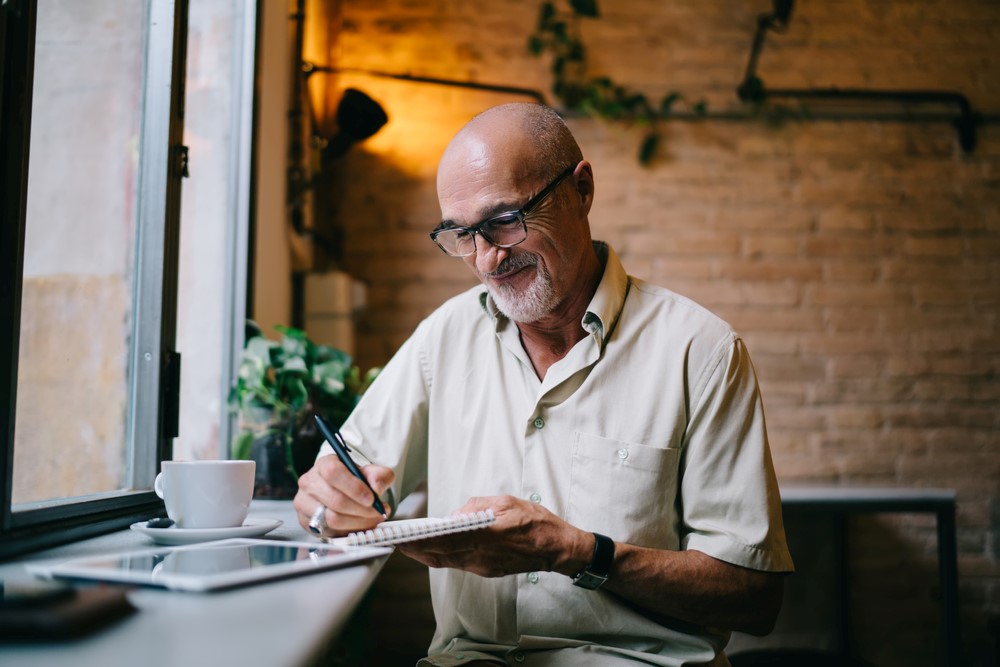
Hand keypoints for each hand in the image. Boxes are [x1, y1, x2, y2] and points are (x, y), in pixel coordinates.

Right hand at [293, 454, 394, 536]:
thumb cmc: (352, 481)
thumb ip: (379, 475)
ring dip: (358, 522)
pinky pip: (329, 531)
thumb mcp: (369, 473)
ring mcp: (304, 503)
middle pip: (335, 500)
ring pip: (332, 518)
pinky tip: (360, 525)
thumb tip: (377, 486)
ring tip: (372, 519)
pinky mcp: (306, 521)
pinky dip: (349, 530)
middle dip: (361, 509)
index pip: (333, 472)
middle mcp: (310, 482)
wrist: (340, 492)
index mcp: (324, 464)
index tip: (371, 498)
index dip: (354, 487)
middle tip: (377, 512)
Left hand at [397, 495, 592, 577]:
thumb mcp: (507, 502)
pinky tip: (432, 549)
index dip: (419, 541)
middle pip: (439, 555)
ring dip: (424, 554)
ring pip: (445, 562)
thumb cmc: (535, 523)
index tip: (401, 537)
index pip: (444, 540)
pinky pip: (456, 564)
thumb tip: (456, 514)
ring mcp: (482, 566)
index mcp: (485, 535)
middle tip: (394, 541)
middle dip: (414, 549)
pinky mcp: (486, 571)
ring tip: (407, 544)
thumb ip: (478, 506)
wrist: (556, 549)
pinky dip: (440, 557)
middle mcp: (480, 556)